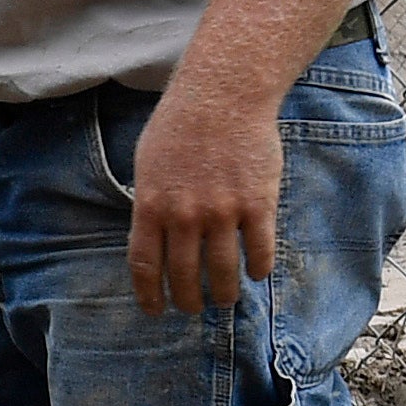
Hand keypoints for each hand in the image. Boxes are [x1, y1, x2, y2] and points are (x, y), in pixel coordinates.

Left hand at [126, 86, 277, 313]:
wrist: (223, 95)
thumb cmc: (180, 124)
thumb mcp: (147, 162)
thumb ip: (149, 203)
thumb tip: (152, 237)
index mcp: (152, 206)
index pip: (146, 266)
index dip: (150, 295)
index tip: (155, 311)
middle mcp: (185, 215)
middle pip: (185, 277)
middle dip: (188, 301)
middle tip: (193, 308)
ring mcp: (223, 212)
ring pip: (223, 272)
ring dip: (224, 293)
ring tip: (225, 299)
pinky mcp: (258, 204)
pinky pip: (260, 251)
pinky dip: (258, 268)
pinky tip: (256, 273)